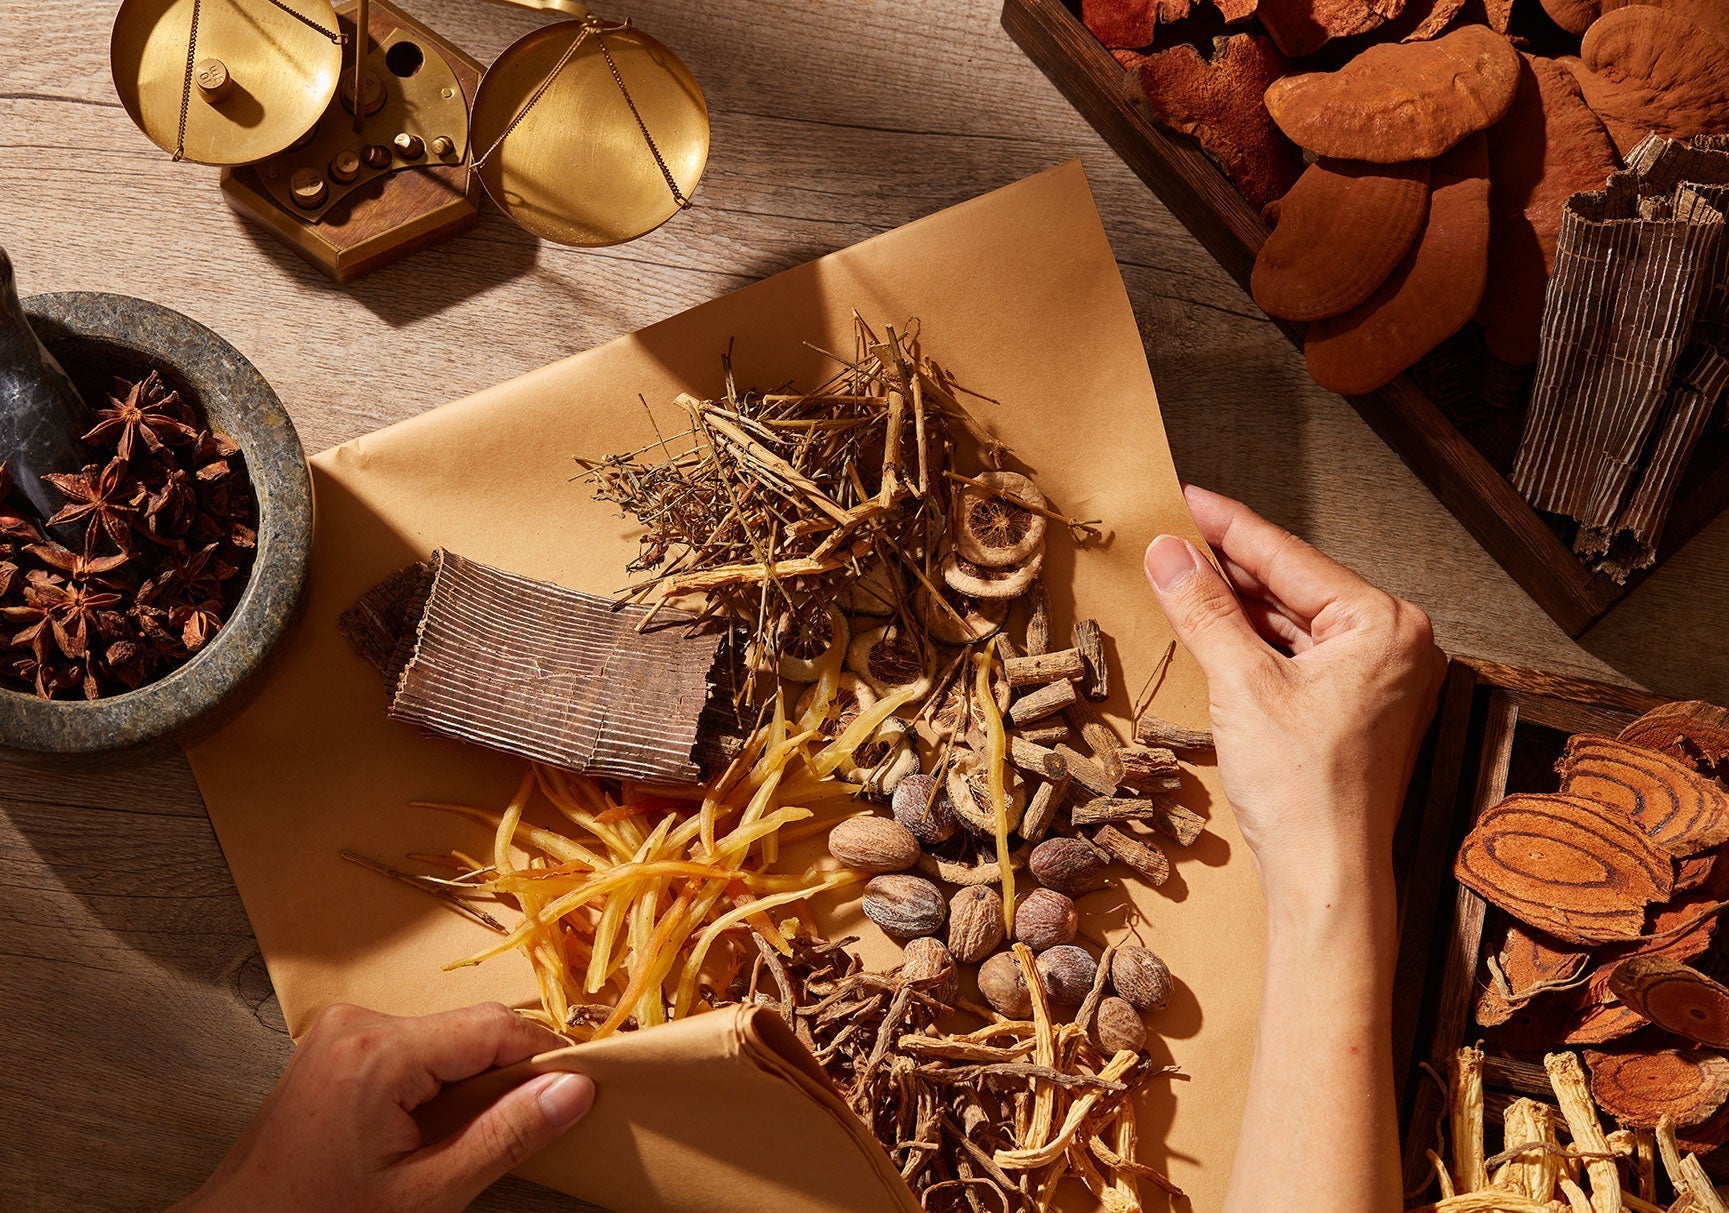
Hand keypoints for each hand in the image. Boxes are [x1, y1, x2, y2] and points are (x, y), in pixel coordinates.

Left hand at [175, 1003, 594, 1212]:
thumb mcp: (428, 1195)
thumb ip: (506, 1136)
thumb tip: (575, 1088)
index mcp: (379, 1050)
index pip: (493, 1027)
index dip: (546, 1054)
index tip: (584, 1088)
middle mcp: (357, 1021)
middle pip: (468, 1029)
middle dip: (508, 1072)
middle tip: (538, 1122)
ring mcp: (340, 1031)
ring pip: (443, 1038)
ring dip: (474, 1079)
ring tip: (482, 1135)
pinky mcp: (334, 1047)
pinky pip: (411, 1048)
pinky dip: (439, 1081)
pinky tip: (441, 1128)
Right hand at [1144, 486, 1445, 908]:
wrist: (1324, 876)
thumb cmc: (1305, 791)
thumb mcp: (1241, 683)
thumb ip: (1204, 608)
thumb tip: (1169, 552)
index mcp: (1383, 624)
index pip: (1289, 555)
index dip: (1227, 525)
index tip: (1185, 497)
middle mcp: (1393, 643)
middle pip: (1293, 585)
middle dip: (1228, 565)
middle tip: (1170, 537)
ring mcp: (1377, 677)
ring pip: (1293, 621)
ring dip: (1236, 605)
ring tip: (1179, 577)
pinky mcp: (1355, 707)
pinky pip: (1298, 655)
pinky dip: (1254, 643)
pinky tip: (1211, 629)